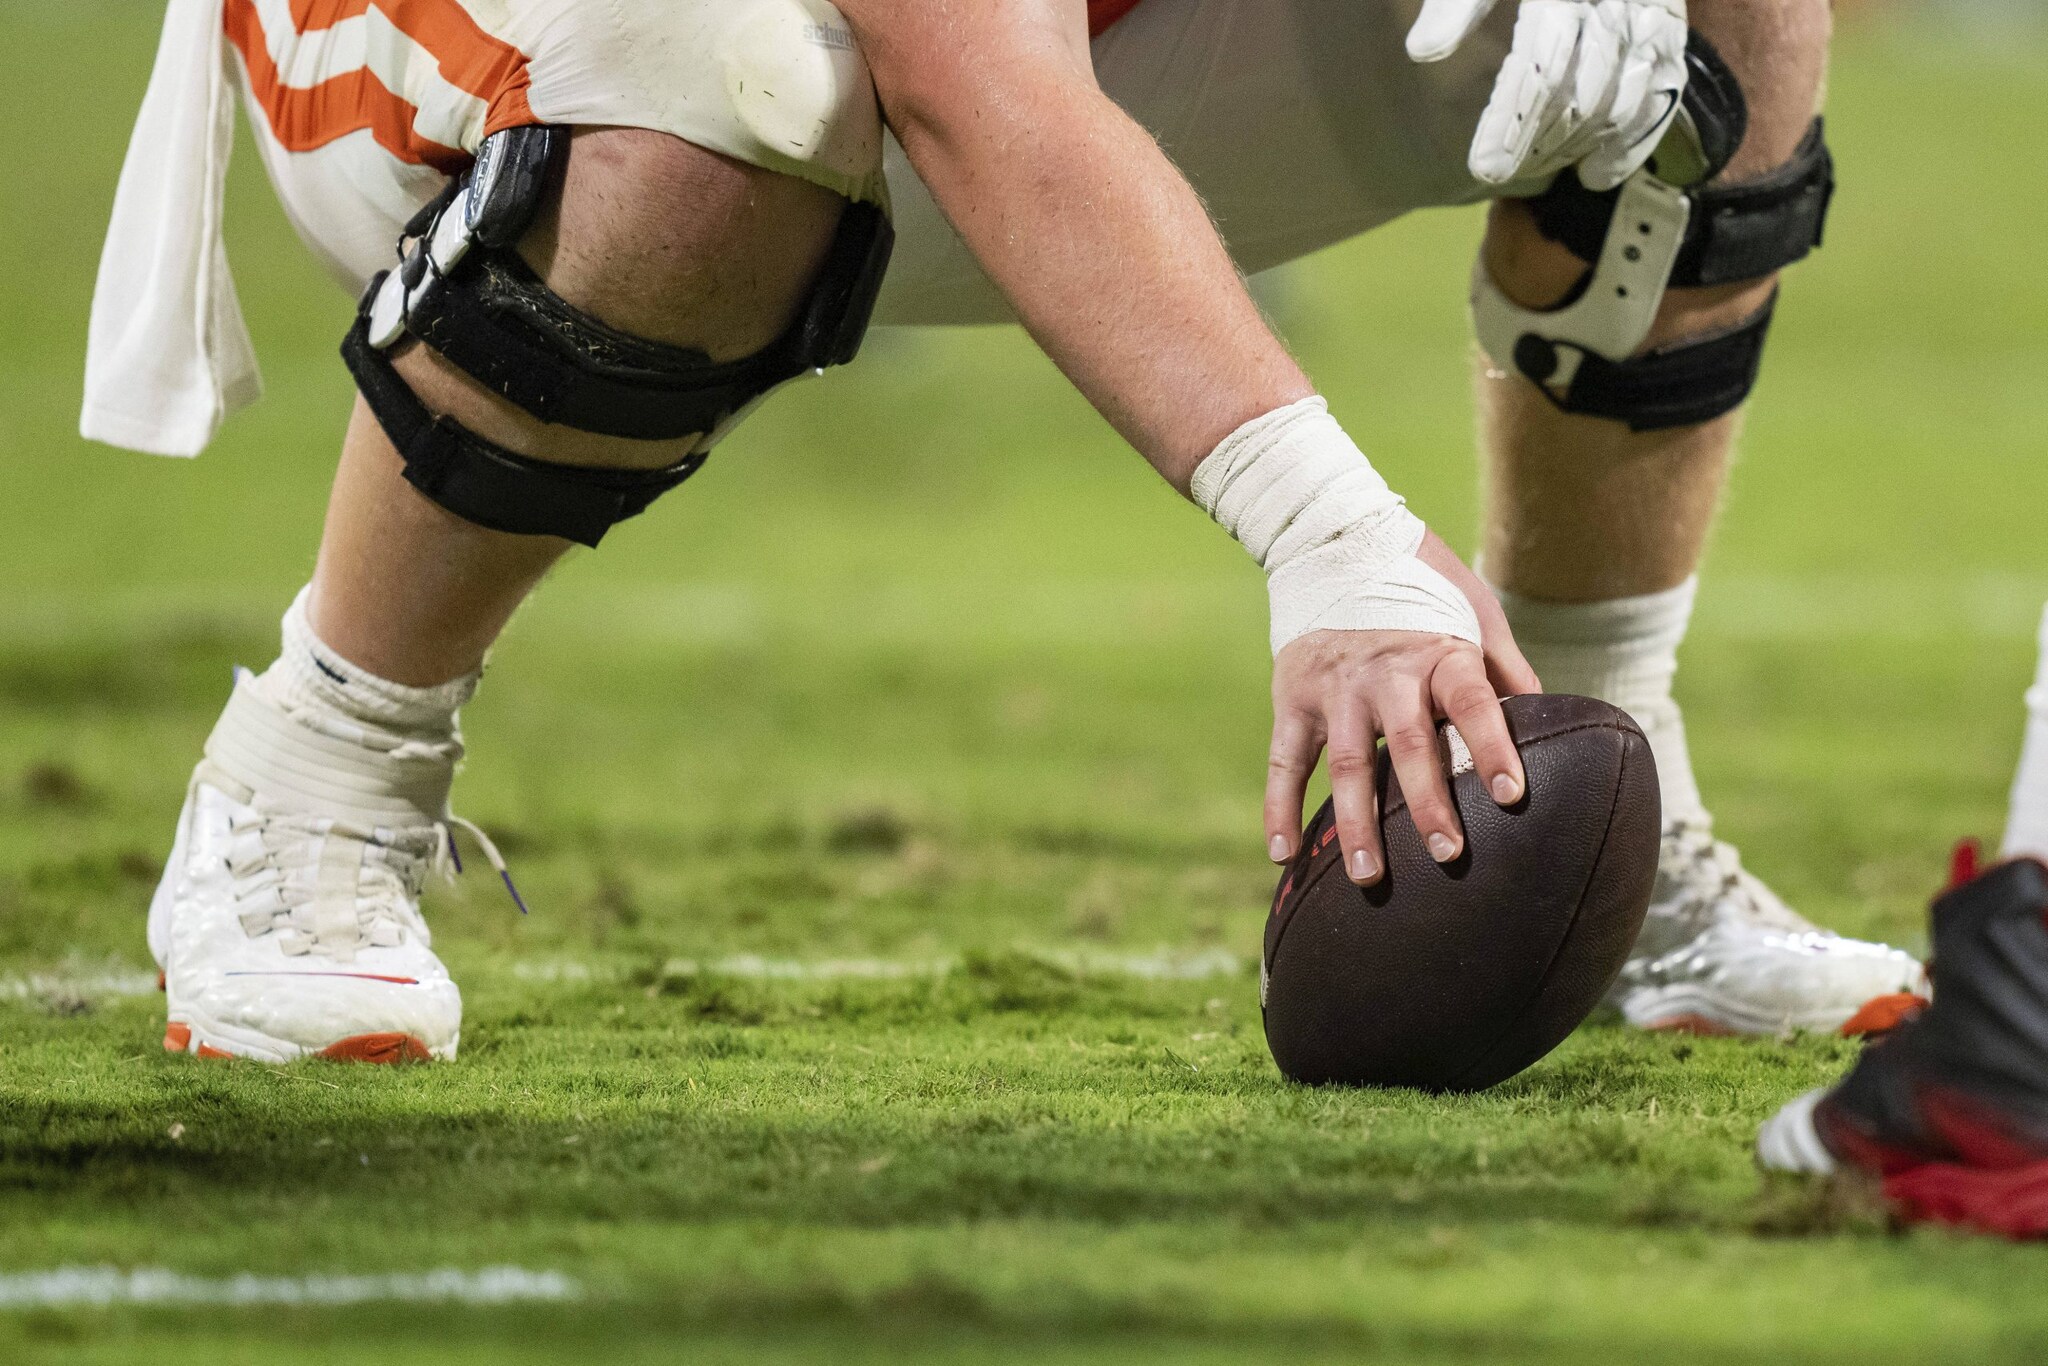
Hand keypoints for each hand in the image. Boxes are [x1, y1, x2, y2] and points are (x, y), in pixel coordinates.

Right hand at [1265, 532, 1541, 884]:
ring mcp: (1335, 688)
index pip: (1472, 702)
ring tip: (1368, 877)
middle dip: (1428, 803)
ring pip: (1344, 764)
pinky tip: (1285, 854)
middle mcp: (1385, 672)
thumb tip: (1549, 718)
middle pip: (1408, 745)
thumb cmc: (1419, 584)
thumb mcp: (1474, 610)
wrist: (1332, 537)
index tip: (1511, 796)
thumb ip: (1504, 668)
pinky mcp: (1293, 697)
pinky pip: (1284, 760)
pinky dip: (1279, 807)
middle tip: (1447, 855)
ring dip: (1356, 823)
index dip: (1491, 748)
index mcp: (1440, 651)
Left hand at [1407, 0, 1688, 190]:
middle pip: (1581, 95)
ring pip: (1621, 103)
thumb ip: (1456, 5)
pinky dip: (1631, 144)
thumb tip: (1421, 51)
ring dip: (1575, 146)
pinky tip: (1593, 176)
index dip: (1511, 122)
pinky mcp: (1669, 38)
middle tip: (1496, 174)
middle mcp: (1614, 5)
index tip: (1483, 169)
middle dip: (1537, 142)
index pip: (1538, 66)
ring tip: (1532, 169)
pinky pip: (1662, 100)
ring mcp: (1650, 21)